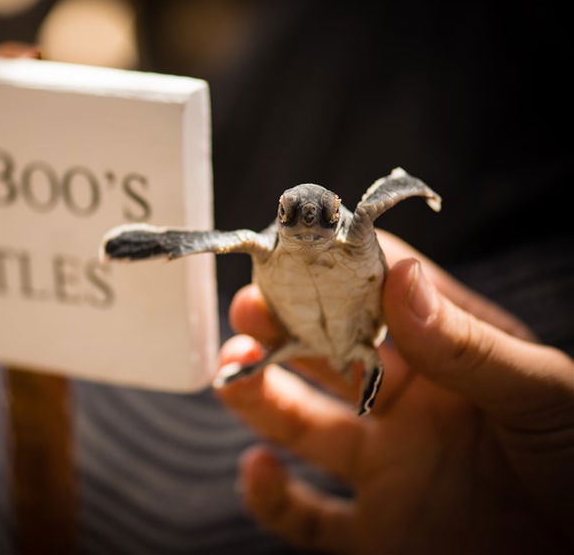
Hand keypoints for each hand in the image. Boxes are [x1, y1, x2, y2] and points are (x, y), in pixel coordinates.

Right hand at [215, 231, 573, 553]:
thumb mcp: (542, 394)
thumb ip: (466, 343)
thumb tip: (397, 276)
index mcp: (453, 361)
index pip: (383, 300)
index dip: (338, 271)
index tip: (298, 248)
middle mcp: (412, 409)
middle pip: (327, 356)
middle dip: (283, 325)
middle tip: (249, 304)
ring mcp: (390, 470)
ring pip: (302, 425)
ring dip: (260, 393)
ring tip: (232, 364)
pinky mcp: (379, 537)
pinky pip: (310, 520)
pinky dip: (272, 500)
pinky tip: (259, 470)